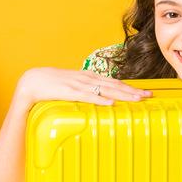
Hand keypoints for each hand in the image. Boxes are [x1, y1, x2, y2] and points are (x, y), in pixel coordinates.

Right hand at [13, 67, 150, 110]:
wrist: (32, 82)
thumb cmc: (53, 87)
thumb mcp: (74, 89)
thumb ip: (87, 93)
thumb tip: (102, 101)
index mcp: (89, 78)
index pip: (114, 82)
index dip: (131, 87)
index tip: (146, 93)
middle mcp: (87, 79)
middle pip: (114, 85)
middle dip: (132, 91)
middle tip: (149, 96)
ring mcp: (78, 84)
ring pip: (105, 89)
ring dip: (122, 94)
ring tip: (137, 99)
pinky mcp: (68, 91)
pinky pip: (87, 96)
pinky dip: (100, 99)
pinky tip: (111, 102)